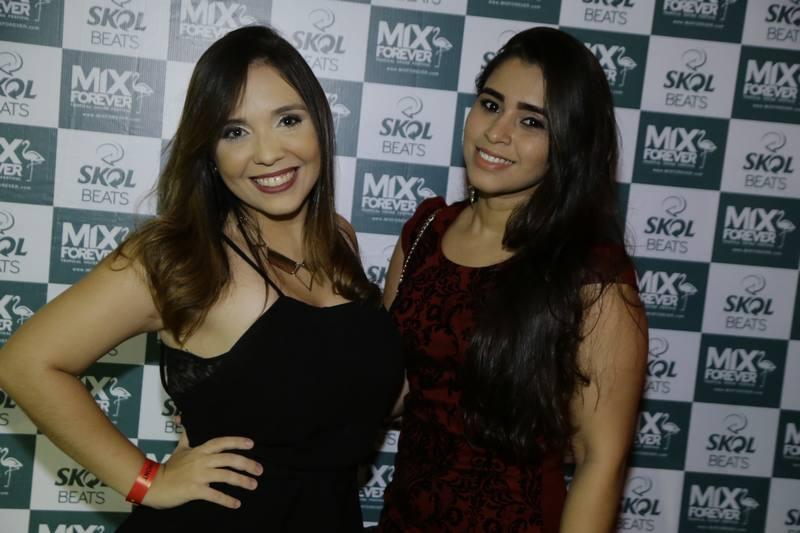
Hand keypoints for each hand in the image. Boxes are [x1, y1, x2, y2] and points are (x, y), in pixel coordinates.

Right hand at [141, 436, 262, 508]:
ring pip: (225, 476)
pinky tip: (236, 503)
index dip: (237, 442)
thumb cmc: (168, 467)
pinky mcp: (194, 490)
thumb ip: (187, 435)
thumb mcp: (179, 448)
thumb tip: (182, 417)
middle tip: (260, 469)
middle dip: (246, 464)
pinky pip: (214, 495)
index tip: (251, 444)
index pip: (221, 442)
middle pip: (229, 459)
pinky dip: (227, 500)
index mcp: (199, 450)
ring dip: (242, 481)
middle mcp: (202, 461)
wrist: (153, 484)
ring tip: (253, 485)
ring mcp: (199, 475)